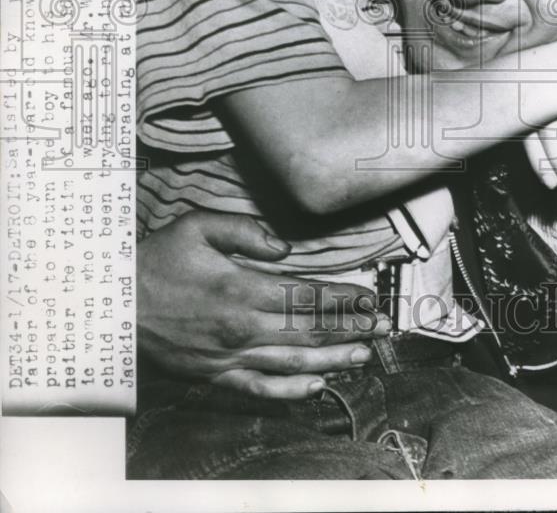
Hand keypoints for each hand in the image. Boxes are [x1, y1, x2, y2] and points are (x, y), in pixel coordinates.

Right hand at [138, 211, 390, 399]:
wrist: (113, 307)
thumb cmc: (156, 262)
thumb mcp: (197, 227)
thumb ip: (245, 230)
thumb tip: (283, 246)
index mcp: (242, 289)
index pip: (308, 296)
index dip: (345, 299)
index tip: (372, 299)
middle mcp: (242, 328)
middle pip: (309, 331)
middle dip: (351, 329)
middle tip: (382, 329)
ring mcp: (230, 357)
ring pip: (294, 361)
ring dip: (333, 359)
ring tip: (363, 356)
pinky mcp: (215, 376)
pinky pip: (260, 388)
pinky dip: (291, 390)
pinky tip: (316, 386)